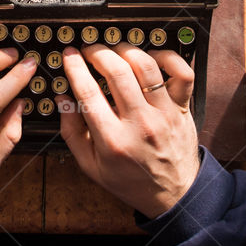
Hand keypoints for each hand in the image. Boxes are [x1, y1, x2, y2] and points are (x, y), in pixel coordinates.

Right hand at [57, 43, 200, 218]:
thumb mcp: (91, 167)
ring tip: (116, 51)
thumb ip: (72, 132)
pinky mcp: (182, 108)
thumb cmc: (131, 181)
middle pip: (117, 72)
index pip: (88, 93)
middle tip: (90, 49)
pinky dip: (167, 57)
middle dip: (98, 52)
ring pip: (146, 66)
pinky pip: (181, 73)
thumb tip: (63, 99)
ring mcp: (163, 114)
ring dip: (126, 50)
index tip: (70, 54)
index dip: (74, 67)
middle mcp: (140, 124)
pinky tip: (151, 56)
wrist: (173, 196)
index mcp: (113, 140)